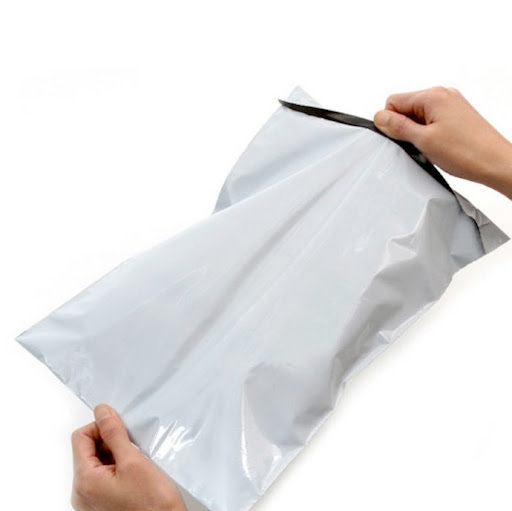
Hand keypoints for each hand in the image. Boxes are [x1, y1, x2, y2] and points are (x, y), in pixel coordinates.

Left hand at [71, 404, 186, 510]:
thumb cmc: (152, 505)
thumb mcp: (134, 460)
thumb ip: (114, 433)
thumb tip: (102, 412)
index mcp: (85, 481)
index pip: (80, 437)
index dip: (101, 427)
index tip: (120, 428)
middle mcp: (82, 494)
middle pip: (87, 450)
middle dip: (109, 442)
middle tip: (132, 448)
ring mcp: (91, 502)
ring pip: (97, 463)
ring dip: (116, 455)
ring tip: (136, 464)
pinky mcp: (102, 505)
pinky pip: (104, 477)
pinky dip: (118, 468)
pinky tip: (136, 474)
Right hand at [373, 86, 511, 198]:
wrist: (496, 163)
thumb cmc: (468, 152)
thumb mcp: (423, 140)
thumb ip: (398, 127)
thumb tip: (380, 117)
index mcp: (433, 95)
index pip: (393, 102)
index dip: (390, 122)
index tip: (399, 138)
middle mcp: (443, 95)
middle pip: (405, 107)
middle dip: (404, 127)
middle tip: (418, 144)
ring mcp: (451, 104)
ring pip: (418, 116)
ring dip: (417, 132)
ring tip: (431, 146)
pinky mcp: (456, 116)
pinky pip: (431, 121)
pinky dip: (429, 133)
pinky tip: (438, 146)